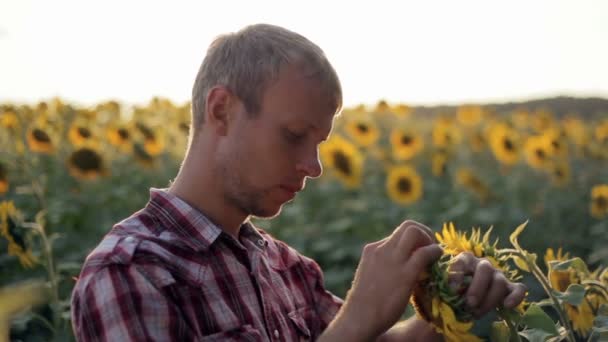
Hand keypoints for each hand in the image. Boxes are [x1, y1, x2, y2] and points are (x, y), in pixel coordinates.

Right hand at [329, 220, 442, 340]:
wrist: (359, 317)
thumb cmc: (366, 305)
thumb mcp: (372, 277)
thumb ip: (383, 268)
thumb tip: (400, 270)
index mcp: (372, 250)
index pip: (397, 234)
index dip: (414, 240)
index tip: (421, 251)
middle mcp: (381, 249)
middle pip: (408, 226)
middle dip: (425, 233)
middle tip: (431, 249)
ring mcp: (392, 259)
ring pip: (415, 231)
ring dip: (430, 240)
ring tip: (435, 255)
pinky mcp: (404, 273)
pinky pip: (425, 252)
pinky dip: (435, 252)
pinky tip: (438, 260)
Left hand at [449, 252, 526, 317]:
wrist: (467, 301)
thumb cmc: (455, 292)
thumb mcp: (446, 287)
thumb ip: (446, 286)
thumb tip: (449, 290)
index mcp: (466, 260)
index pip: (462, 261)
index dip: (457, 274)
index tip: (452, 290)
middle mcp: (483, 264)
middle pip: (485, 269)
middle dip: (477, 288)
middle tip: (469, 303)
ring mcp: (498, 275)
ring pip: (499, 281)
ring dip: (489, 299)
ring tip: (477, 312)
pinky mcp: (510, 287)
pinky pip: (519, 289)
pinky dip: (516, 297)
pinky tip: (507, 306)